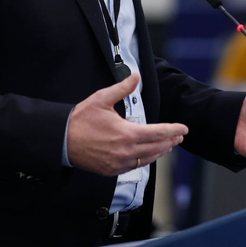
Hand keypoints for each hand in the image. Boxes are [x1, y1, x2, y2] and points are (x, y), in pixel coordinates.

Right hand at [67, 73, 187, 174]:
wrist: (61, 141)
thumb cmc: (80, 119)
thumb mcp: (102, 99)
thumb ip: (123, 88)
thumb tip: (135, 76)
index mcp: (126, 133)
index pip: (158, 133)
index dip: (173, 131)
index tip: (183, 129)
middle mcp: (125, 151)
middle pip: (156, 148)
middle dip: (170, 142)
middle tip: (179, 137)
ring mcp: (118, 163)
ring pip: (147, 160)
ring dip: (159, 152)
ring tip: (167, 146)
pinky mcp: (111, 170)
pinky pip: (134, 167)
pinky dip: (144, 160)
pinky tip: (147, 155)